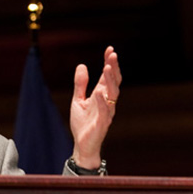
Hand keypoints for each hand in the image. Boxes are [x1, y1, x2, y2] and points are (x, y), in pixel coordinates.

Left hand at [69, 46, 121, 168]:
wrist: (82, 144)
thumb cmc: (83, 123)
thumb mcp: (78, 100)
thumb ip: (80, 84)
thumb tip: (82, 65)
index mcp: (101, 95)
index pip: (107, 76)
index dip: (109, 63)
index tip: (110, 49)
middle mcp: (107, 102)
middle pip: (114, 82)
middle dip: (114, 68)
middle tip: (113, 55)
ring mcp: (106, 112)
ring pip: (112, 95)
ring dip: (110, 81)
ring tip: (107, 68)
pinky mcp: (102, 123)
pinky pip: (104, 111)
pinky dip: (102, 101)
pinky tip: (99, 92)